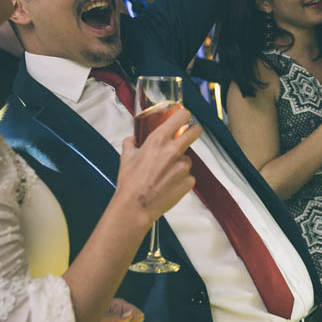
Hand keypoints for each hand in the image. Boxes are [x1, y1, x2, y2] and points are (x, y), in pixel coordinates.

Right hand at [116, 107, 198, 223]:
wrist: (136, 206)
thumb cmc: (130, 181)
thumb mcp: (126, 157)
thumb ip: (131, 143)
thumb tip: (133, 139)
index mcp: (159, 140)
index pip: (181, 116)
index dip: (184, 115)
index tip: (183, 118)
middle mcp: (174, 150)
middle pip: (195, 131)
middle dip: (193, 131)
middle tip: (187, 135)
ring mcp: (184, 166)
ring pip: (187, 158)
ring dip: (179, 163)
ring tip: (164, 175)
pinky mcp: (189, 181)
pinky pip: (187, 176)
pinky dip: (180, 179)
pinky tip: (168, 185)